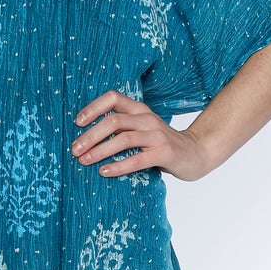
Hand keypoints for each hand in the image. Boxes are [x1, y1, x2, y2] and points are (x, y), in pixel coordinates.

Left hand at [70, 90, 216, 182]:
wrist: (196, 153)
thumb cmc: (161, 144)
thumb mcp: (142, 129)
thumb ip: (122, 128)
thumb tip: (85, 137)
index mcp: (139, 109)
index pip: (113, 97)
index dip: (93, 107)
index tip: (77, 123)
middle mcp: (147, 118)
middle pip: (113, 120)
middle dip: (90, 135)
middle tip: (74, 149)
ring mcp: (157, 135)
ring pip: (123, 138)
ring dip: (100, 150)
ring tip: (84, 161)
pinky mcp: (164, 153)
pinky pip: (137, 159)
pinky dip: (118, 166)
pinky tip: (104, 172)